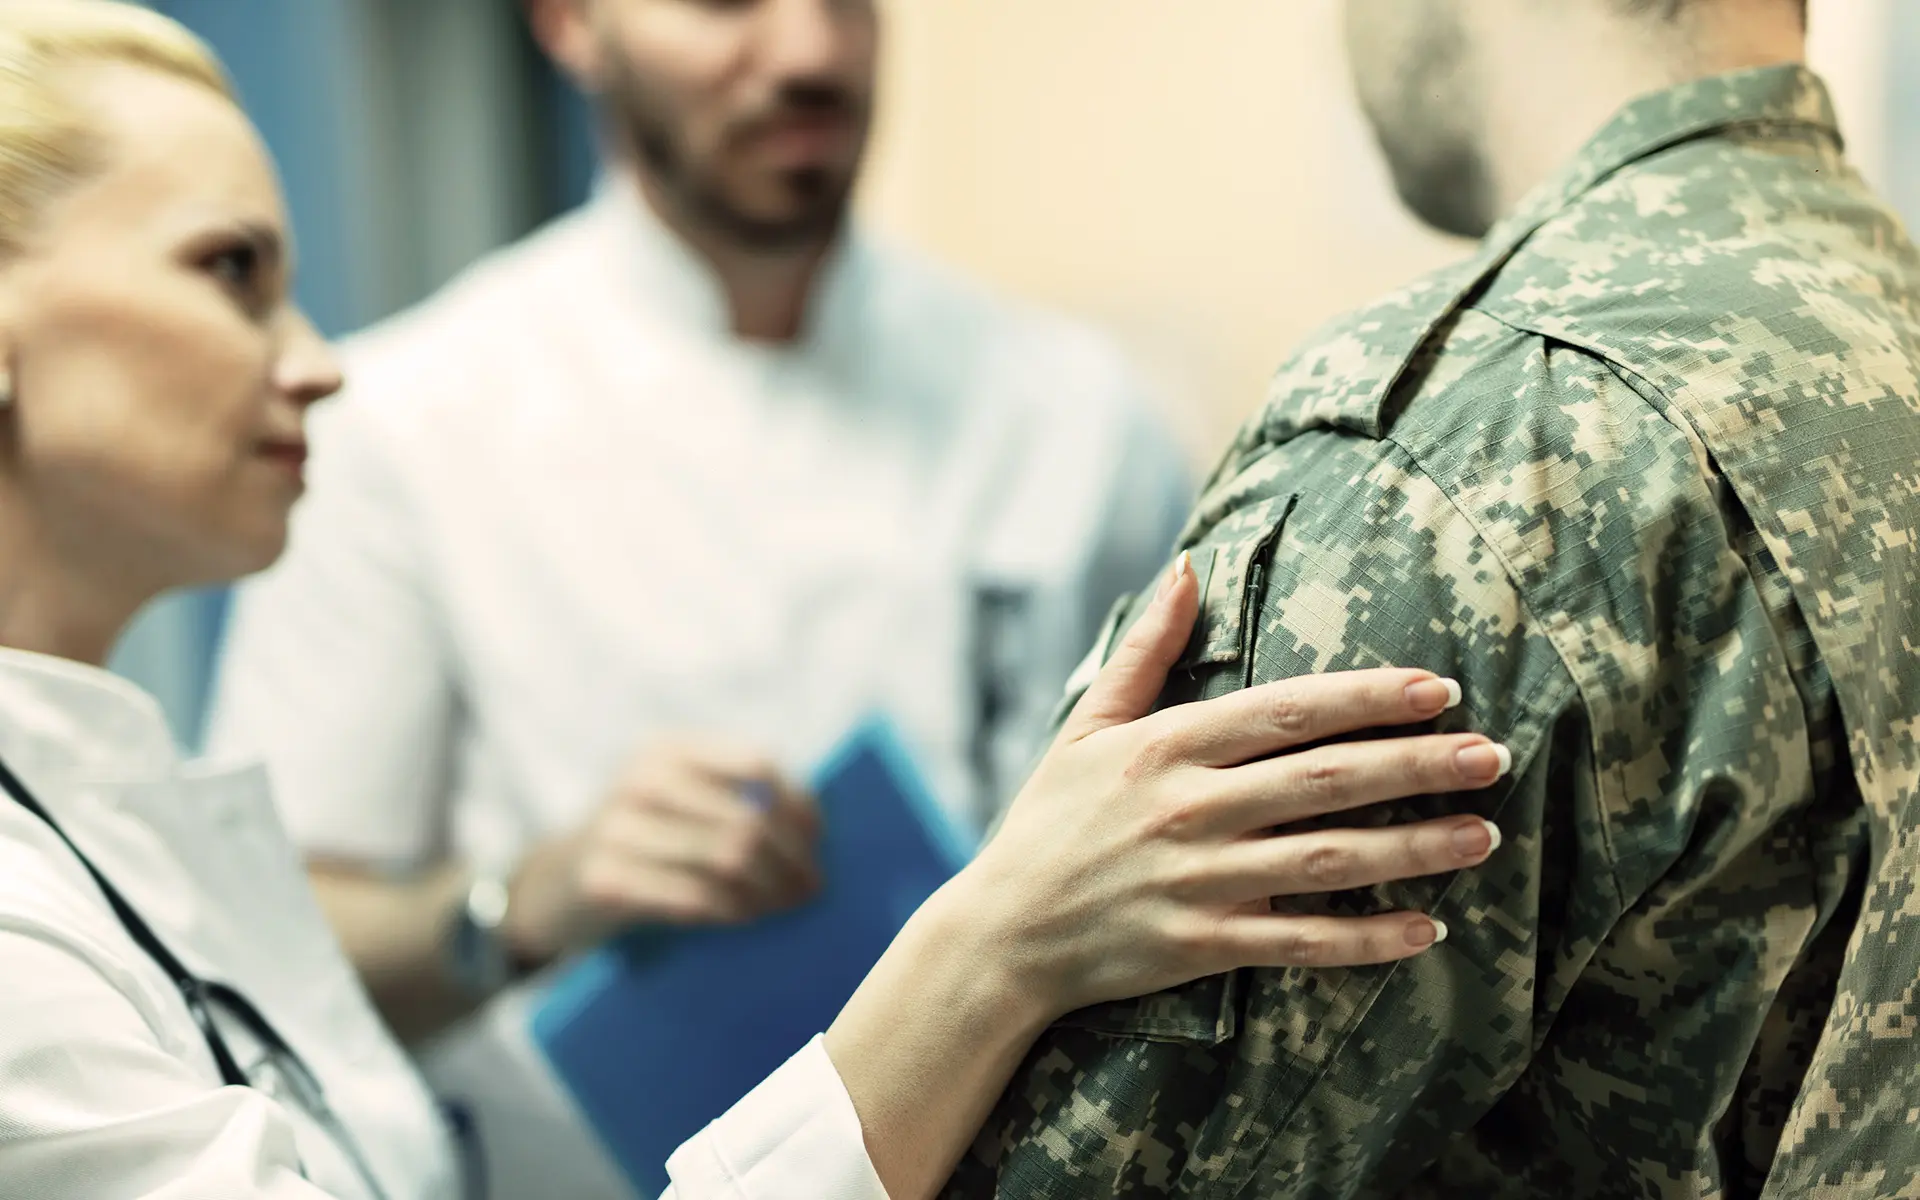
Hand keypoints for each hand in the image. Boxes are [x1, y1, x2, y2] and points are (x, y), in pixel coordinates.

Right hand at [501, 739, 820, 961]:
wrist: (554, 882)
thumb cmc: (644, 838)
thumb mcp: (680, 800)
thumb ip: (735, 797)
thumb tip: (814, 825)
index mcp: (668, 749)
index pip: (755, 764)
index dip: (796, 802)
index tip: (818, 838)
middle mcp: (641, 779)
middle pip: (748, 817)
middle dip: (792, 858)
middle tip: (813, 887)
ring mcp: (618, 828)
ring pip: (728, 858)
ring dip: (770, 888)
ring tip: (787, 904)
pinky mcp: (606, 879)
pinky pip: (695, 896)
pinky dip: (733, 909)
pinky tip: (747, 916)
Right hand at [954, 550, 1507, 1017]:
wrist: (1003, 934)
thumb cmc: (1050, 821)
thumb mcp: (1086, 726)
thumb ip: (1145, 650)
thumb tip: (1187, 567)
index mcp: (1165, 747)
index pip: (1285, 712)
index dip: (1366, 699)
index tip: (1437, 690)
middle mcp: (1188, 809)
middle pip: (1323, 781)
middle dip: (1415, 766)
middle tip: (1491, 756)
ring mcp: (1198, 881)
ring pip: (1326, 861)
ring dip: (1412, 849)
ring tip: (1483, 834)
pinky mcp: (1202, 946)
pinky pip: (1300, 943)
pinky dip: (1365, 941)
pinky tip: (1426, 929)